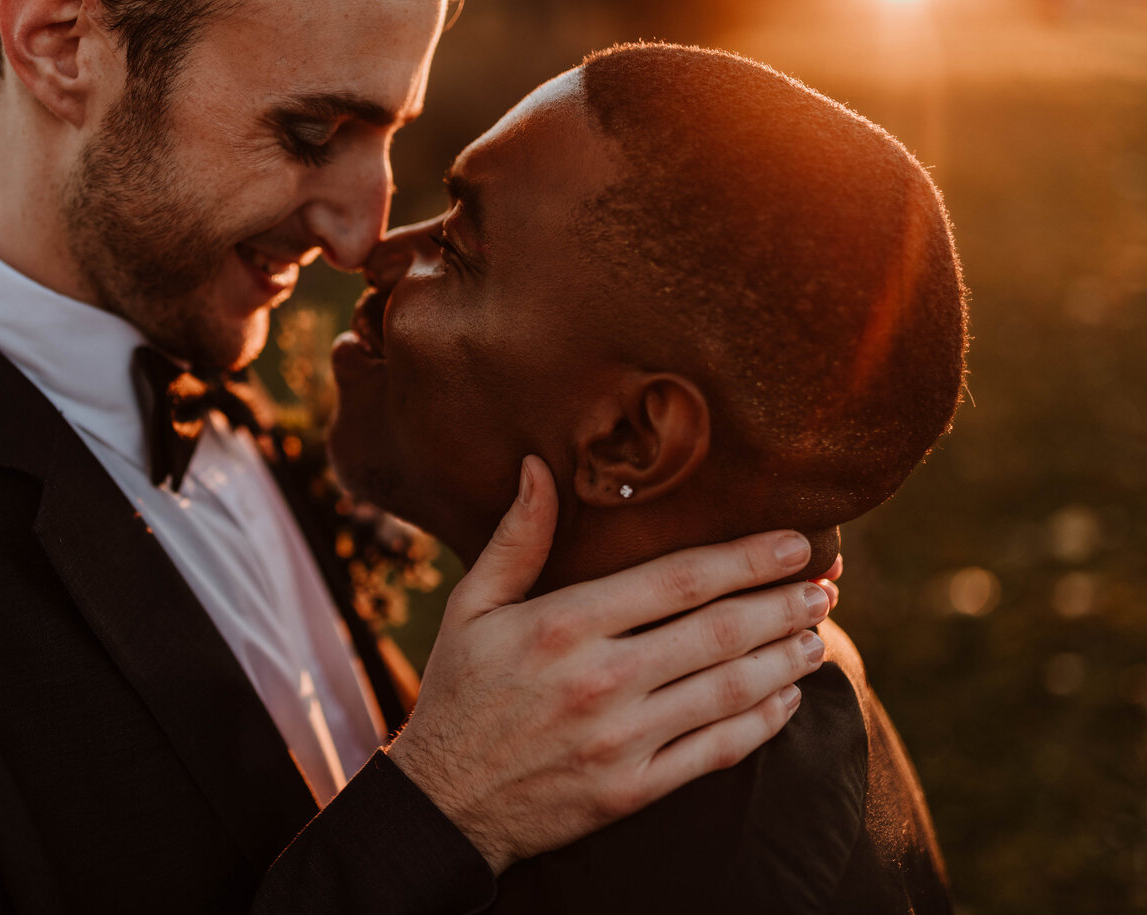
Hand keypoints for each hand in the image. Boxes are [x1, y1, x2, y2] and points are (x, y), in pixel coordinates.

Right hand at [386, 456, 829, 873]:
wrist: (442, 802)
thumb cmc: (458, 691)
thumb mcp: (471, 605)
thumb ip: (516, 537)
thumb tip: (538, 466)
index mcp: (562, 624)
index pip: (678, 579)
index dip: (747, 557)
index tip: (796, 540)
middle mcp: (599, 680)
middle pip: (719, 631)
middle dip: (784, 603)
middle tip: (826, 585)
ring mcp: (620, 740)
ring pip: (729, 690)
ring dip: (786, 659)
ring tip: (819, 635)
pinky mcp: (632, 790)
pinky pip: (716, 751)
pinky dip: (762, 723)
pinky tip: (786, 699)